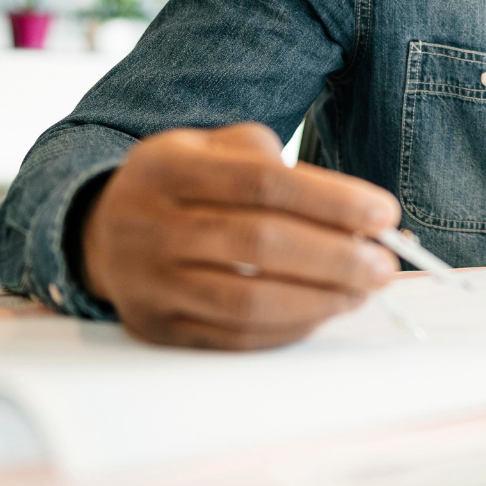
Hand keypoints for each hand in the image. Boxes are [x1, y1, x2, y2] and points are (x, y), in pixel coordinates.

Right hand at [80, 123, 400, 349]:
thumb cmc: (184, 184)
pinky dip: (291, 327)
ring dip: (321, 299)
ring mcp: (150, 282)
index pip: (263, 184)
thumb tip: (353, 216)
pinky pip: (235, 337)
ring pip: (248, 301)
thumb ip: (280, 167)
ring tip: (364, 289)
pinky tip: (325, 309)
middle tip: (385, 262)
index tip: (384, 213)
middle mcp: (150, 225)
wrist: (101, 229)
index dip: (331, 201)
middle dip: (336, 256)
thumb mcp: (217, 147)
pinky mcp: (158, 327)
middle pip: (259, 244)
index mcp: (168, 168)